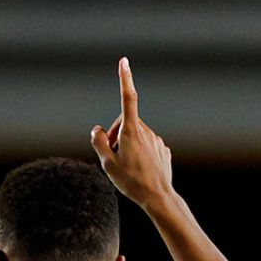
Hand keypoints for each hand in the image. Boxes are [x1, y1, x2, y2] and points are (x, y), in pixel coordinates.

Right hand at [91, 58, 173, 213]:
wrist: (158, 198)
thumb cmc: (132, 181)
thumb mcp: (108, 164)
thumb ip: (98, 143)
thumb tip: (97, 129)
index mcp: (131, 131)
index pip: (127, 98)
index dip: (125, 79)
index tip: (124, 62)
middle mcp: (146, 131)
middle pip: (125, 125)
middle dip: (115, 136)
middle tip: (111, 157)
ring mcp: (156, 140)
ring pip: (136, 137)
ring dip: (127, 146)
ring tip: (127, 168)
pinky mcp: (162, 150)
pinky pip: (147, 147)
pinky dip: (140, 155)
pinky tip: (139, 171)